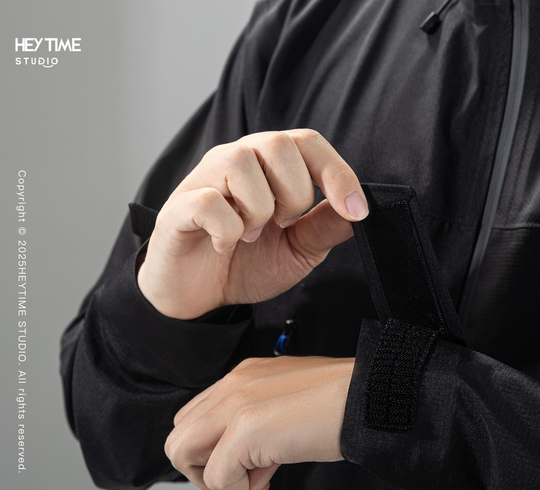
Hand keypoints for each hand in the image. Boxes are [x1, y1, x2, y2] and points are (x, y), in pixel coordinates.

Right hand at [137, 129, 367, 319]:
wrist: (201, 296)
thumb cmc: (248, 263)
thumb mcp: (300, 249)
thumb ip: (327, 227)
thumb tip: (361, 209)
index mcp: (270, 165)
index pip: (309, 142)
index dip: (337, 172)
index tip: (356, 210)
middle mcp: (238, 160)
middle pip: (278, 143)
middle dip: (294, 193)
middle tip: (284, 224)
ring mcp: (205, 179)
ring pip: (241, 164)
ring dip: (258, 210)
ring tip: (249, 235)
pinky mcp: (179, 207)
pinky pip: (209, 202)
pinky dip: (227, 230)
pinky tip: (224, 244)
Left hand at [165, 355, 352, 489]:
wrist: (371, 398)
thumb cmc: (344, 404)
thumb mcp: (290, 403)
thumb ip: (262, 421)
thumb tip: (251, 462)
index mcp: (243, 376)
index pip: (196, 419)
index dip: (214, 452)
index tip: (250, 466)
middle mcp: (233, 385)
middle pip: (179, 437)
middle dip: (205, 471)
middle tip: (244, 482)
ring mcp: (236, 405)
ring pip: (182, 454)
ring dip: (215, 482)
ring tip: (254, 483)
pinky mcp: (246, 430)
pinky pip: (217, 477)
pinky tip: (268, 480)